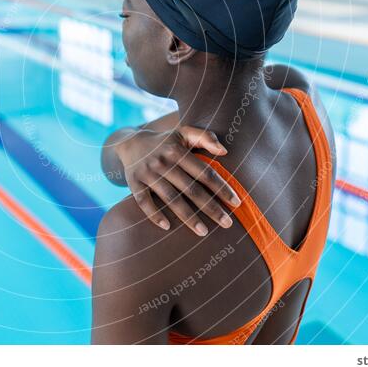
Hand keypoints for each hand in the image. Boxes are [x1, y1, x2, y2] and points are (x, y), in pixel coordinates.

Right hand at [115, 126, 240, 235]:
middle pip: (191, 189)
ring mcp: (147, 173)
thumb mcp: (183, 133)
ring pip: (170, 198)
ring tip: (204, 233)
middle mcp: (163, 162)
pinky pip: (143, 202)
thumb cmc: (165, 142)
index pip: (205, 172)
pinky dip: (154, 214)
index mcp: (178, 150)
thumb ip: (205, 137)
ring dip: (188, 217)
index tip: (237, 203)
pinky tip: (167, 227)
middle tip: (228, 224)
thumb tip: (225, 150)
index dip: (222, 188)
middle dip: (211, 208)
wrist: (130, 142)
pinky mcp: (133, 183)